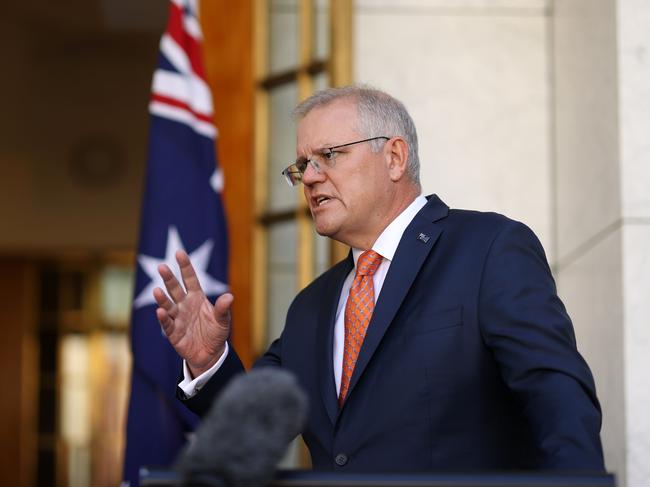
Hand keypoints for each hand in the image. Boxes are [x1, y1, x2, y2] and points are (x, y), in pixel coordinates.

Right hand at [153, 250, 232, 377]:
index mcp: (197, 298)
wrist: (210, 354)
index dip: (185, 266)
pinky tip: (160, 312)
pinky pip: (167, 324)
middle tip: (162, 266)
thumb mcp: (223, 320)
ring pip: (168, 305)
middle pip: (175, 289)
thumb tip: (230, 297)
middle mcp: (184, 305)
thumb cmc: (216, 333)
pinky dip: (164, 319)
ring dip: (162, 299)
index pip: (190, 279)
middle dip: (169, 278)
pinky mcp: (173, 333)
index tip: (179, 253)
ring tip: (157, 290)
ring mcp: (177, 318)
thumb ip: (224, 309)